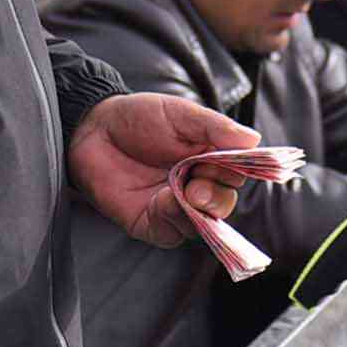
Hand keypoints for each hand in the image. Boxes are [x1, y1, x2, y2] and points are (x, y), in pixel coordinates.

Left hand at [68, 90, 261, 249]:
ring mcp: (174, 207)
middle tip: (200, 183)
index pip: (237, 176)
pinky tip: (164, 201)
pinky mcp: (151, 222)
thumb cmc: (138, 118)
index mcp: (210, 159)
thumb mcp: (181, 114)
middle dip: (217, 198)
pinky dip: (175, 221)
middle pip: (223, 204)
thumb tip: (254, 140)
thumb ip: (216, 127)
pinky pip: (173, 233)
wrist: (92, 130)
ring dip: (199, 212)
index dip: (236, 173)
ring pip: (203, 224)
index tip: (224, 163)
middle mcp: (196, 186)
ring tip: (186, 192)